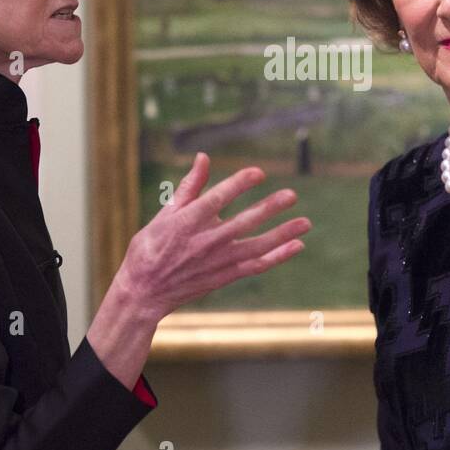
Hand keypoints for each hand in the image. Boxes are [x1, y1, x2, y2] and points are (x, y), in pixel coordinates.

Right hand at [114, 153, 310, 321]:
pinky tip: (296, 245)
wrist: (144, 291)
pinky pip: (256, 266)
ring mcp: (218, 261)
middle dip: (269, 208)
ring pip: (256, 246)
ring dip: (282, 234)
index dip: (238, 184)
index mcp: (188, 221)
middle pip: (243, 222)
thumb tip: (204, 157)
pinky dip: (278, 257)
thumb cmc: (150, 247)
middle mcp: (206, 241)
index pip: (218, 199)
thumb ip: (189, 186)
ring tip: (306, 222)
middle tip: (292, 195)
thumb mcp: (165, 214)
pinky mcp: (225, 276)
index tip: (258, 173)